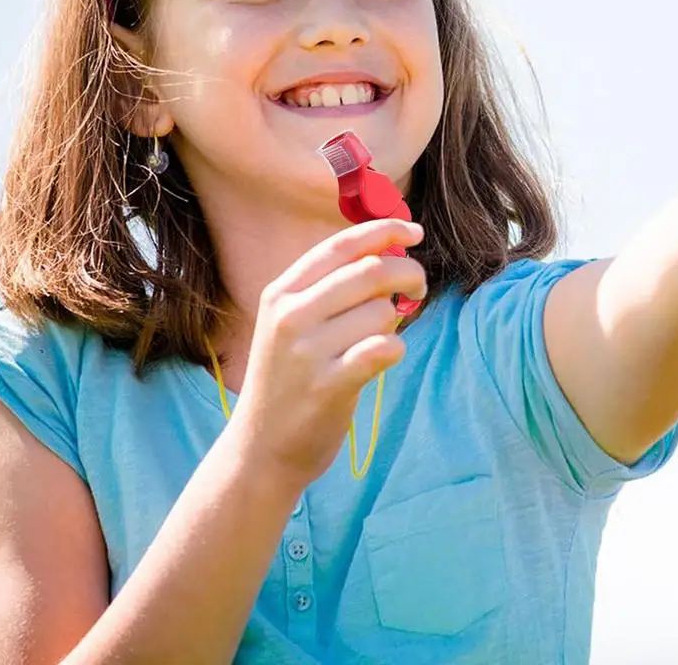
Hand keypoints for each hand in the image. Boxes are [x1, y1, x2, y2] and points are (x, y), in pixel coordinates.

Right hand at [228, 219, 426, 489]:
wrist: (260, 447)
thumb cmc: (287, 379)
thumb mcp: (289, 325)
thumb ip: (328, 289)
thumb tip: (389, 254)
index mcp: (281, 293)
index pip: (340, 245)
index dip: (384, 230)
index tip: (414, 232)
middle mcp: (290, 315)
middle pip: (370, 271)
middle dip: (408, 273)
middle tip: (416, 289)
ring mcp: (307, 351)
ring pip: (382, 312)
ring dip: (395, 322)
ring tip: (378, 339)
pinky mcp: (328, 386)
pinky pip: (385, 348)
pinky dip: (394, 349)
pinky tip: (381, 359)